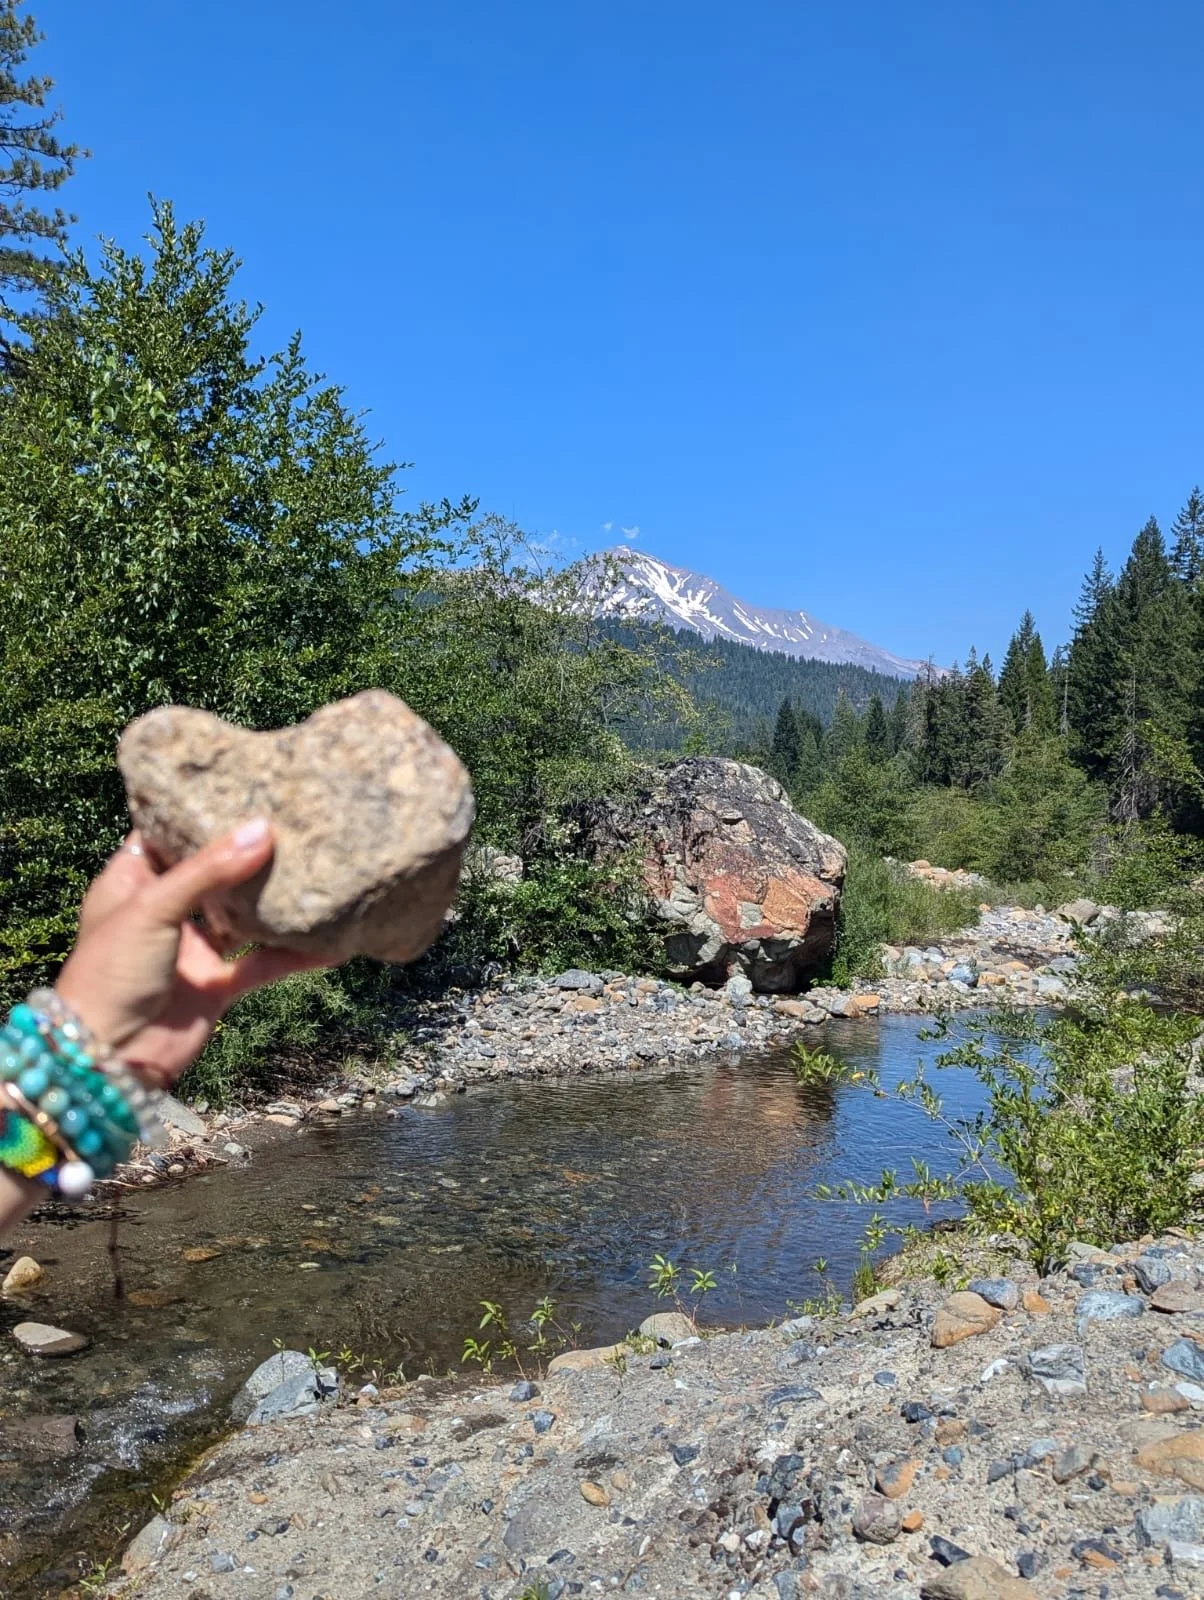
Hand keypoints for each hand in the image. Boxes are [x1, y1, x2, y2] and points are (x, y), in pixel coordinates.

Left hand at [54, 819, 325, 1087]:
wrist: (109, 1058)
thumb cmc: (110, 973)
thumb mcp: (152, 908)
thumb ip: (209, 870)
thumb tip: (262, 829)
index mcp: (132, 883)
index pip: (165, 835)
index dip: (196, 812)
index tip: (239, 786)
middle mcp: (165, 912)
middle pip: (212, 872)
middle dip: (247, 851)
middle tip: (290, 819)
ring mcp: (192, 949)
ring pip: (243, 916)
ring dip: (273, 900)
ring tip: (316, 868)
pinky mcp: (218, 985)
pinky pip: (264, 963)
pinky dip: (295, 955)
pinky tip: (331, 943)